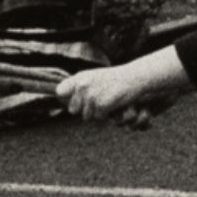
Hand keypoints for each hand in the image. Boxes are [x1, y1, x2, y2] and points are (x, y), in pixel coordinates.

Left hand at [57, 48, 190, 121]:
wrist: (136, 77)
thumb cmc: (117, 80)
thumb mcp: (95, 78)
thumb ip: (80, 87)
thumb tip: (64, 102)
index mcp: (80, 78)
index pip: (59, 92)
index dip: (65, 99)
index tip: (72, 101)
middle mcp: (82, 85)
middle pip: (73, 110)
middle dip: (85, 110)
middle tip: (100, 102)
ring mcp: (91, 96)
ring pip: (87, 116)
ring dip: (98, 113)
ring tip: (109, 101)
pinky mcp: (101, 105)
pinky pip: (99, 118)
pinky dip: (108, 114)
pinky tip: (115, 104)